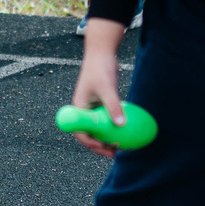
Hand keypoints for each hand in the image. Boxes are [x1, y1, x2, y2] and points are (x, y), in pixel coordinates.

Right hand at [68, 19, 131, 155]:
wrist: (101, 53)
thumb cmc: (99, 68)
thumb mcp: (107, 88)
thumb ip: (113, 106)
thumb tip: (120, 124)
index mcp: (78, 108)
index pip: (80, 132)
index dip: (91, 144)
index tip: (105, 148)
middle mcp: (83, 110)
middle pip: (89, 134)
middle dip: (100, 146)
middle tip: (115, 152)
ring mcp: (92, 108)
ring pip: (98, 129)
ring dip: (107, 139)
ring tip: (121, 147)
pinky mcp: (100, 104)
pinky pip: (106, 120)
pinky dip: (114, 128)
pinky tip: (126, 132)